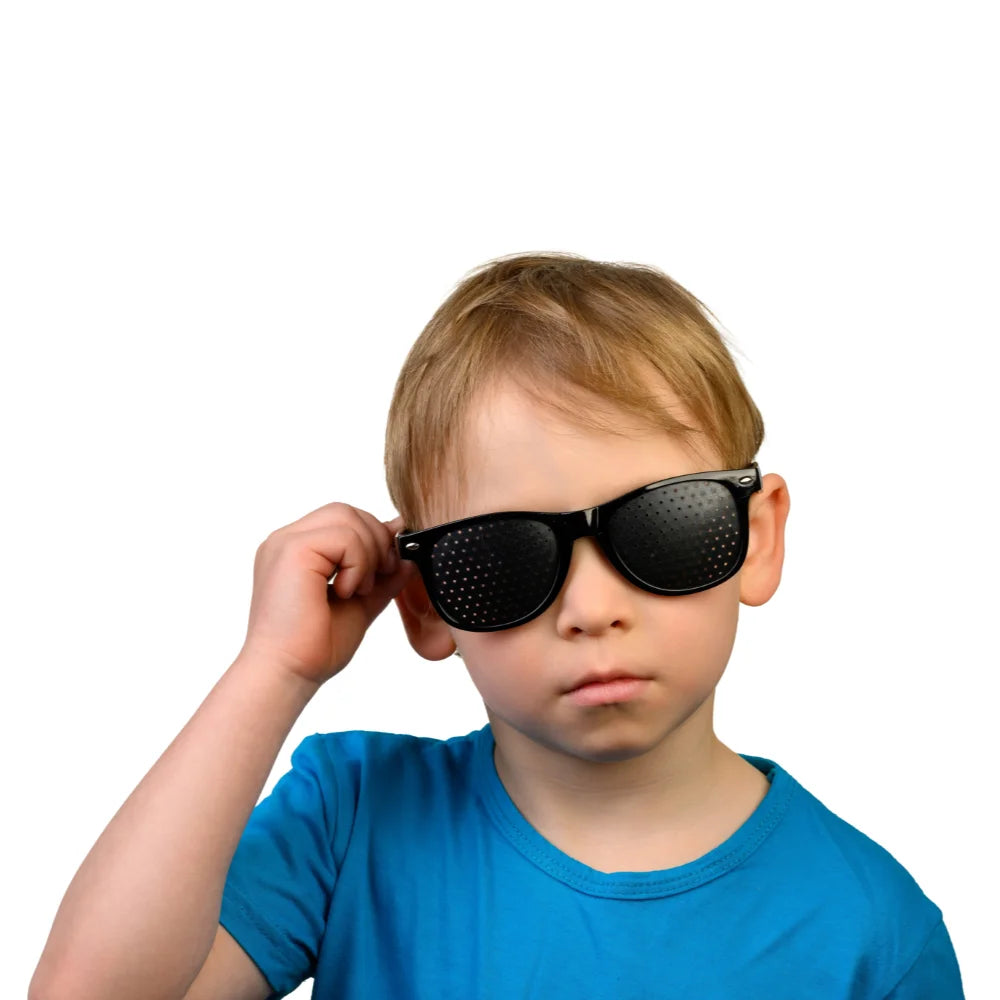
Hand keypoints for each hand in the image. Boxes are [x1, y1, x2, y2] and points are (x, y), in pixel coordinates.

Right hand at [238, 502, 415, 685]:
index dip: (372, 538)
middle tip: (375, 580)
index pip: (343, 519)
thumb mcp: (361, 602)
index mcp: (297, 549)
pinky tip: (344, 592)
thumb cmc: (315, 646)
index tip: (383, 571)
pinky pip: (344, 536)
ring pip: (347, 517)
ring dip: (366, 554)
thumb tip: (407, 552)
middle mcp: (286, 540)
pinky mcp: (291, 550)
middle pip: (346, 511)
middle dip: (374, 541)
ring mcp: (285, 542)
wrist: (287, 673)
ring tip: (356, 589)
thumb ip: (382, 574)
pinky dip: (357, 563)